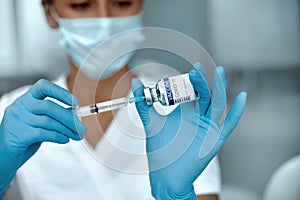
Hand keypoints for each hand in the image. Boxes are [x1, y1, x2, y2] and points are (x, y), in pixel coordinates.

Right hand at [0, 79, 86, 195]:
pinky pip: (43, 133)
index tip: (76, 102)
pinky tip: (65, 139)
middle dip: (69, 118)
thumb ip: (54, 116)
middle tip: (82, 128)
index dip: (61, 92)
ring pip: (48, 121)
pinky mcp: (17, 134)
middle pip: (49, 106)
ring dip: (67, 130)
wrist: (5, 155)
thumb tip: (76, 115)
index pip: (43, 86)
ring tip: (77, 136)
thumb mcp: (40, 122)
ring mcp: (16, 120)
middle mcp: (20, 106)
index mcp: (27, 99)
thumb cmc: (25, 136)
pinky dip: (58, 137)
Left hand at [132, 63, 246, 199]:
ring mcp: (208, 127)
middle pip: (204, 94)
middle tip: (198, 68)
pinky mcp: (215, 138)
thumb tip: (136, 84)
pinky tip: (242, 97)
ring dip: (220, 88)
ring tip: (220, 72)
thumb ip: (144, 104)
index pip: (190, 91)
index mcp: (185, 112)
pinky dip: (237, 111)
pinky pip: (229, 123)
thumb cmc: (161, 151)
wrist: (166, 175)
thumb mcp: (151, 123)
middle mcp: (198, 117)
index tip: (188, 69)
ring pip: (216, 104)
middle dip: (202, 81)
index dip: (190, 80)